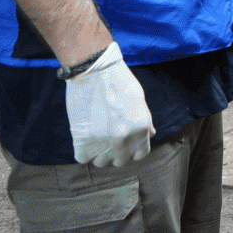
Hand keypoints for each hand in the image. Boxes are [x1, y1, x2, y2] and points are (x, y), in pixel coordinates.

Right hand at [64, 42, 154, 166]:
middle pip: (120, 161)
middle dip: (115, 152)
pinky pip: (82, 158)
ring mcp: (104, 142)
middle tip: (107, 138)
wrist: (94, 71)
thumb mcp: (139, 99)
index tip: (124, 144)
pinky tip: (83, 137)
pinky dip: (82, 150)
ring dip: (97, 152)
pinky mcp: (83, 141)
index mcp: (141, 128)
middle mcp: (125, 139)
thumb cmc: (118, 81)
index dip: (132, 150)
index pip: (140, 154)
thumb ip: (145, 120)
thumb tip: (150, 134)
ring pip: (101, 162)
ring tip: (95, 136)